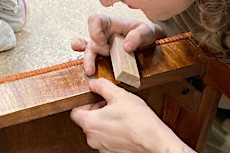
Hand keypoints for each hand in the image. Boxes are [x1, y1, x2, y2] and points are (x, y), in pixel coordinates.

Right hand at [71, 14, 164, 75]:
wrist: (150, 43)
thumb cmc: (146, 33)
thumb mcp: (147, 31)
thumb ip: (138, 36)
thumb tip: (126, 47)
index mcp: (112, 23)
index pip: (95, 20)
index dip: (94, 30)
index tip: (102, 42)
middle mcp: (104, 34)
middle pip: (90, 39)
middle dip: (93, 51)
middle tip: (103, 57)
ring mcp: (102, 46)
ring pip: (88, 51)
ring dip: (88, 61)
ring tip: (90, 71)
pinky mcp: (104, 57)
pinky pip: (92, 59)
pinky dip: (89, 64)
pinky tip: (90, 72)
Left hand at [71, 78, 194, 152]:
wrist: (154, 141)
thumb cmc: (139, 121)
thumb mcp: (119, 95)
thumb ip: (102, 86)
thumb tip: (94, 83)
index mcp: (90, 123)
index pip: (75, 112)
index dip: (85, 103)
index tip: (96, 98)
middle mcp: (92, 138)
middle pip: (87, 120)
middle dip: (98, 111)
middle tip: (112, 104)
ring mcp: (101, 147)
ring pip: (98, 130)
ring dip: (106, 121)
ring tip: (121, 115)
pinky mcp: (111, 152)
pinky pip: (107, 138)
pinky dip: (113, 131)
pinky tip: (126, 125)